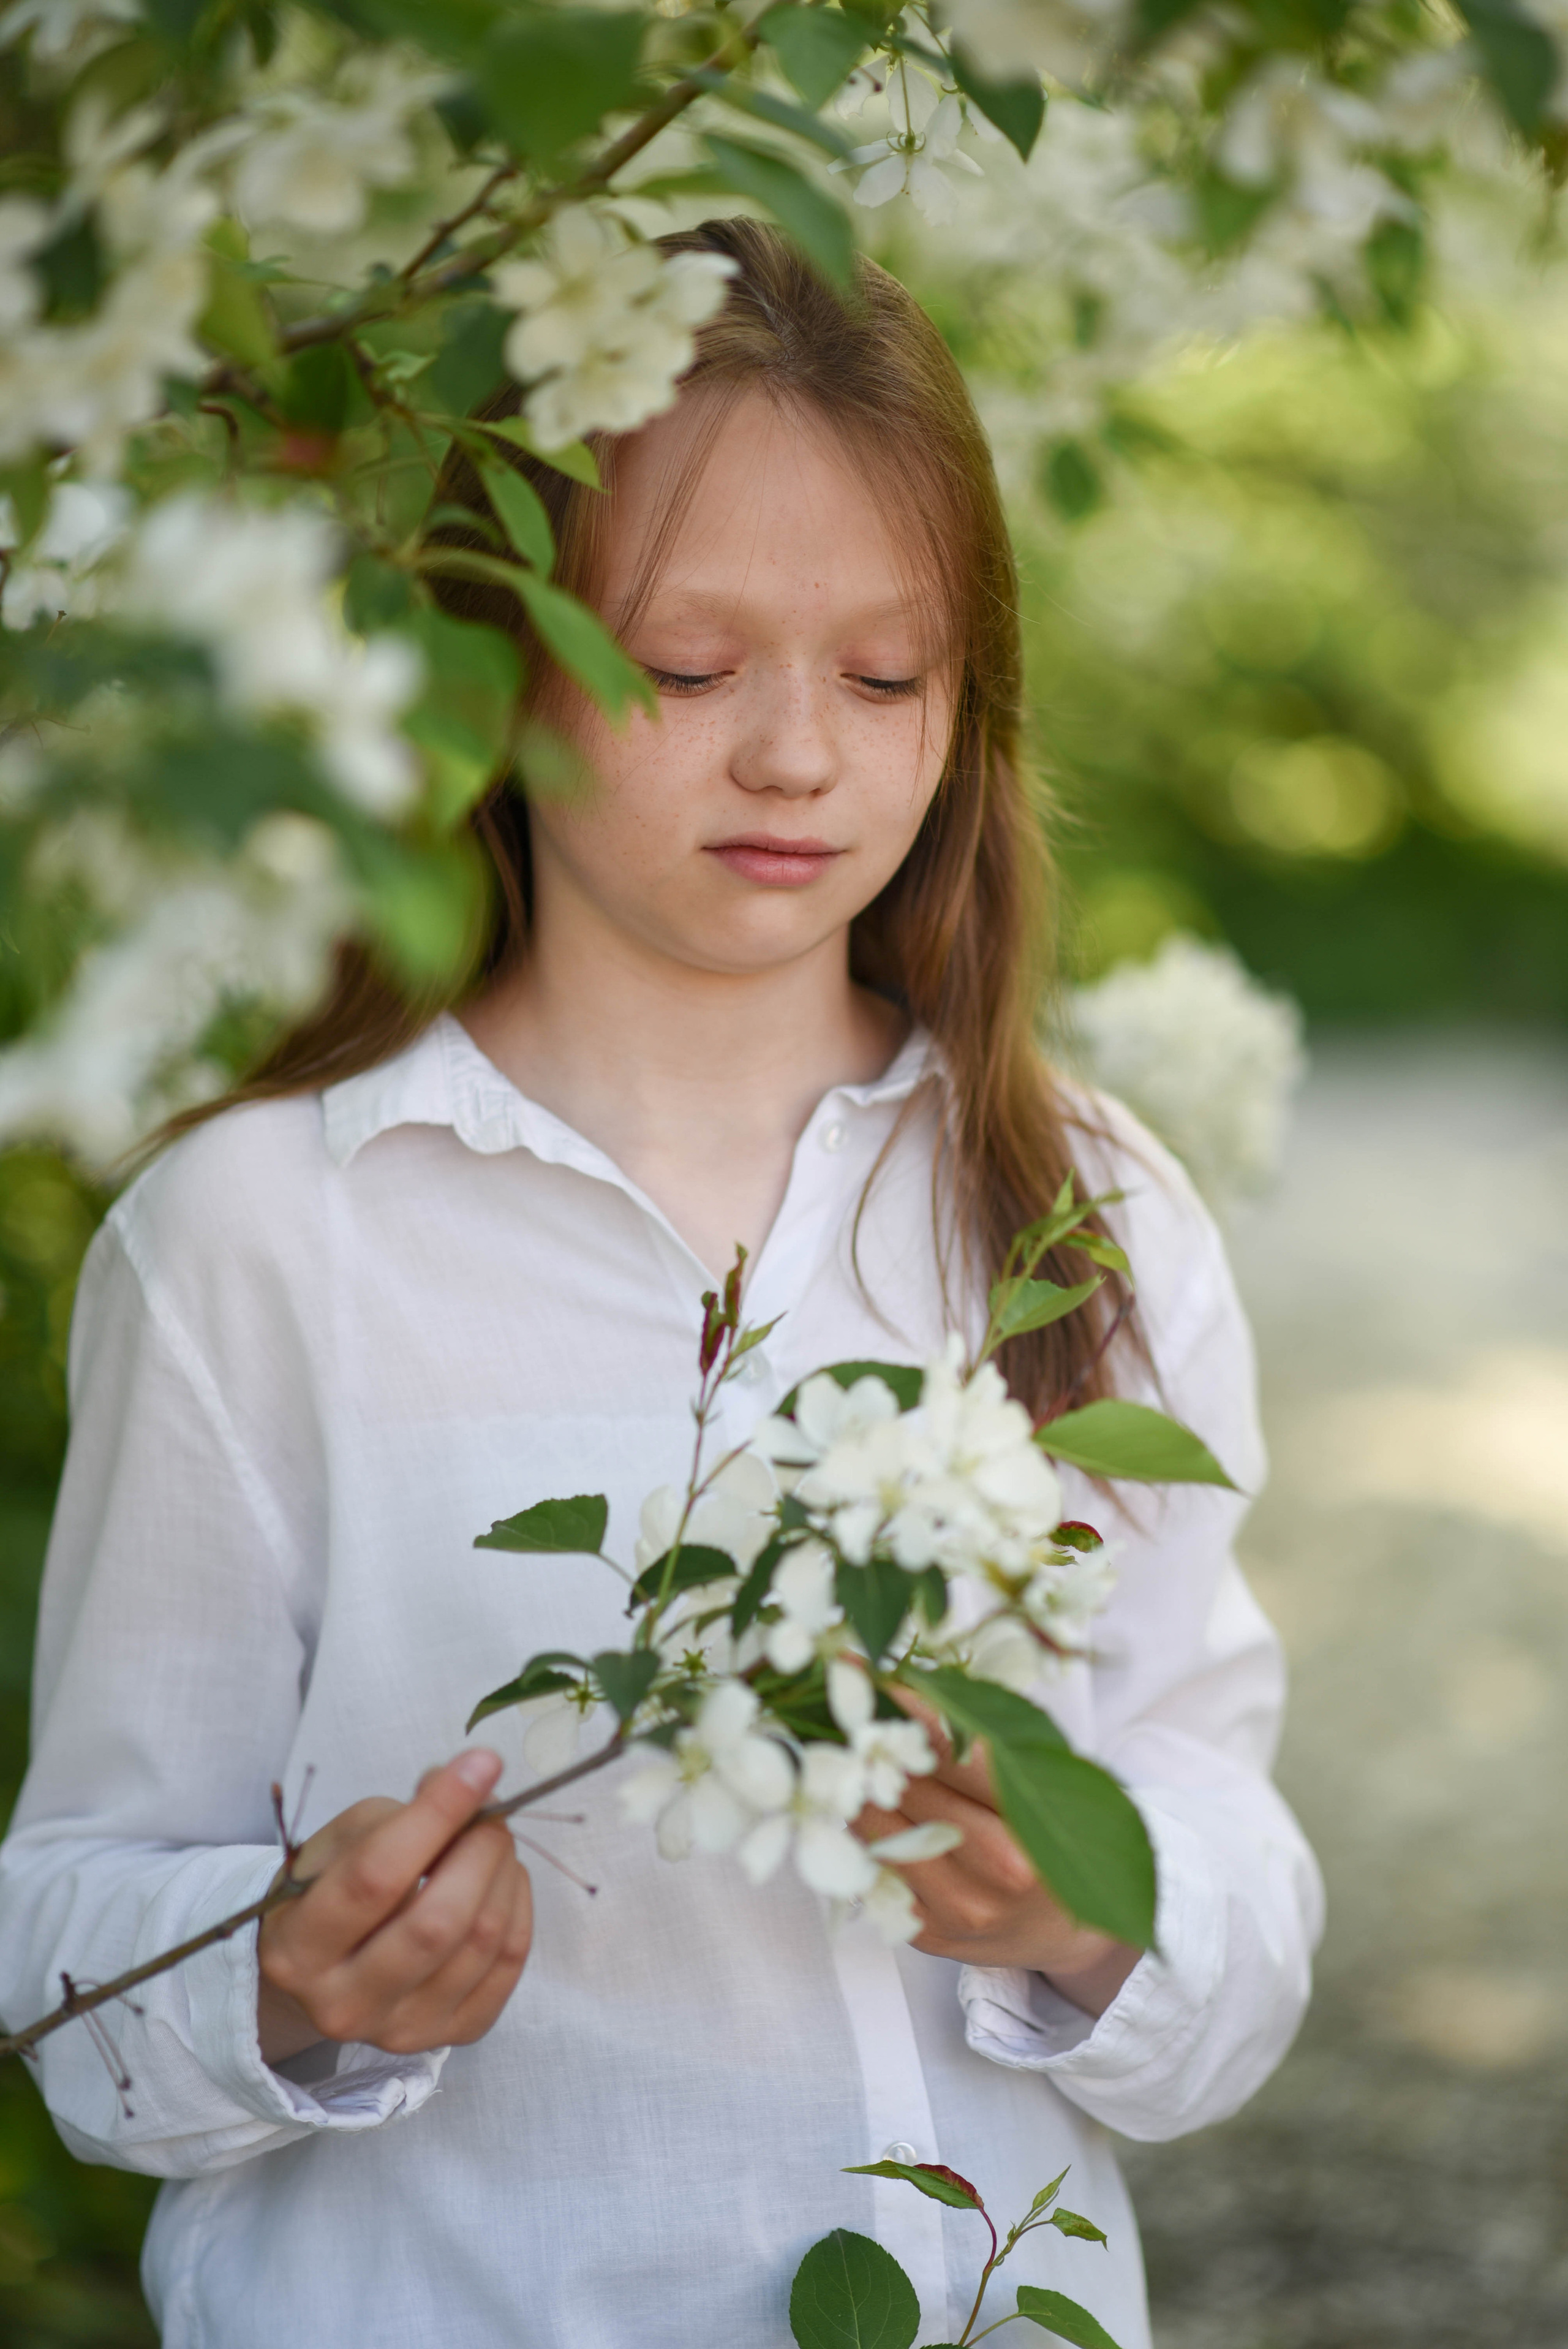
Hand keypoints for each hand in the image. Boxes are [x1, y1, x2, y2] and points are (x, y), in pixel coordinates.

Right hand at [257, 1749, 532, 2064]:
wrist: (324, 1971)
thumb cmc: (331, 1889)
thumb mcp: (341, 1842)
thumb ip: (400, 1815)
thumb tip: (472, 1786)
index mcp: (298, 1948)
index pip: (376, 1876)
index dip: (436, 1814)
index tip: (481, 1764)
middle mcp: (343, 2004)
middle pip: (437, 1921)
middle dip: (481, 1848)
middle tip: (491, 1812)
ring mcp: (398, 2031)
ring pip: (481, 1942)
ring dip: (504, 1873)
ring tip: (493, 1843)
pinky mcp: (448, 2037)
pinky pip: (508, 1967)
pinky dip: (518, 1909)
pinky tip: (502, 1882)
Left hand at [852, 1712, 1139, 2018]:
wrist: (1070, 1929)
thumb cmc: (1059, 1837)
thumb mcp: (1050, 1779)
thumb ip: (992, 1741)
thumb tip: (916, 1687)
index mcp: (1039, 1820)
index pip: (959, 1753)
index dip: (912, 1711)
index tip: (877, 1678)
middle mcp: (1002, 1870)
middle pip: (913, 1789)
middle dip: (876, 1744)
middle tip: (846, 1705)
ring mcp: (962, 1908)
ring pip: (883, 1830)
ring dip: (857, 1788)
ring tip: (844, 1752)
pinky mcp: (930, 1932)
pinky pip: (877, 1872)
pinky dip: (863, 1832)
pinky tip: (858, 1805)